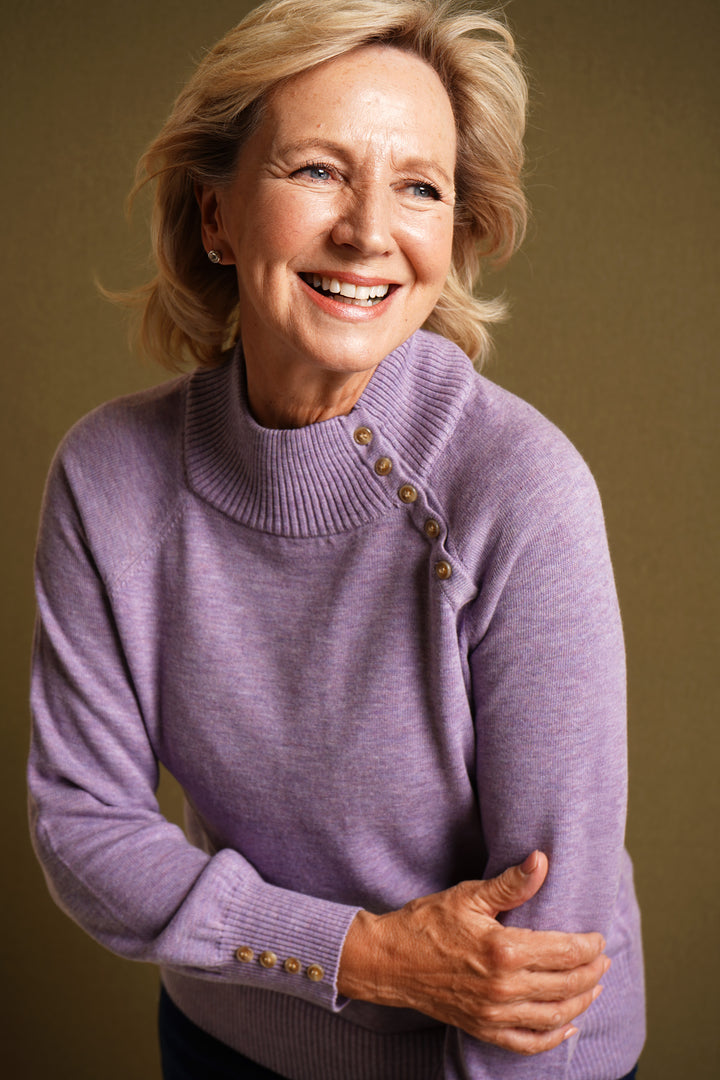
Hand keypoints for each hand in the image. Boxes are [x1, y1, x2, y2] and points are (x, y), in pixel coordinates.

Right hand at [337, 851, 608, 1055]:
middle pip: (566, 984)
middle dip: (592, 972)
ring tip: (594, 987)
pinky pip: (528, 1042)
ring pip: (554, 1014)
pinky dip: (553, 1037)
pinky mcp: (484, 1028)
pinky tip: (567, 1026)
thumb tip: (541, 860)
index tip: (598, 938)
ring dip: (580, 1002)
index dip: (589, 946)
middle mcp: (504, 986)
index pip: (565, 951)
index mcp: (504, 950)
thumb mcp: (469, 896)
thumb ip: (511, 883)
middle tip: (603, 960)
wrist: (390, 961)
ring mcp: (494, 1012)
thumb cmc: (428, 923)